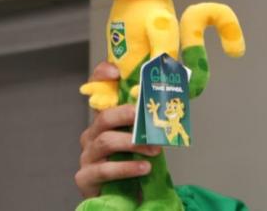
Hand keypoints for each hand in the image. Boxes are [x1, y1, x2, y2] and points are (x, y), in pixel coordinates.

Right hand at [75, 62, 160, 198]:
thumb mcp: (142, 135)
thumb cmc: (133, 158)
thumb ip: (151, 117)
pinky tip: (145, 168)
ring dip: (134, 143)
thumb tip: (180, 95)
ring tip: (155, 149)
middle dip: (128, 114)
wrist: (122, 193)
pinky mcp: (86, 176)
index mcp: (106, 118)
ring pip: (106, 141)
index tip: (116, 72)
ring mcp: (87, 154)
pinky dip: (128, 168)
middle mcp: (92, 133)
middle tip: (149, 119)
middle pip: (104, 116)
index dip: (101, 76)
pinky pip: (105, 169)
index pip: (97, 90)